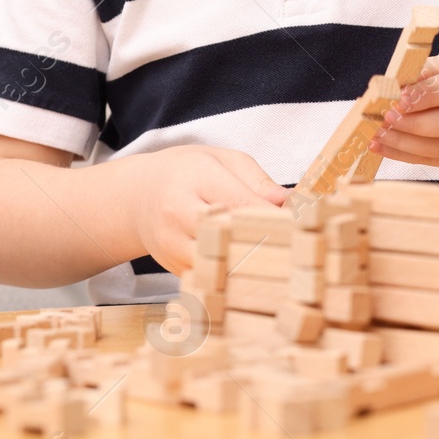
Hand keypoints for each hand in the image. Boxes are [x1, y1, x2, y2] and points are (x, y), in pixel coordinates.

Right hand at [125, 146, 286, 273]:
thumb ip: (257, 181)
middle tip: (299, 248)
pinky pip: (209, 279)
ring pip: (220, 265)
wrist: (136, 196)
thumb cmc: (186, 173)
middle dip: (266, 243)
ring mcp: (171, 246)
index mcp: (194, 177)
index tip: (303, 224)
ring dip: (250, 266)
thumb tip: (289, 203)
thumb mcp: (222, 160)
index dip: (274, 217)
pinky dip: (232, 278)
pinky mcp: (172, 268)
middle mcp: (177, 213)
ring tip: (278, 263)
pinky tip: (252, 274)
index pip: (241, 203)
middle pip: (230, 237)